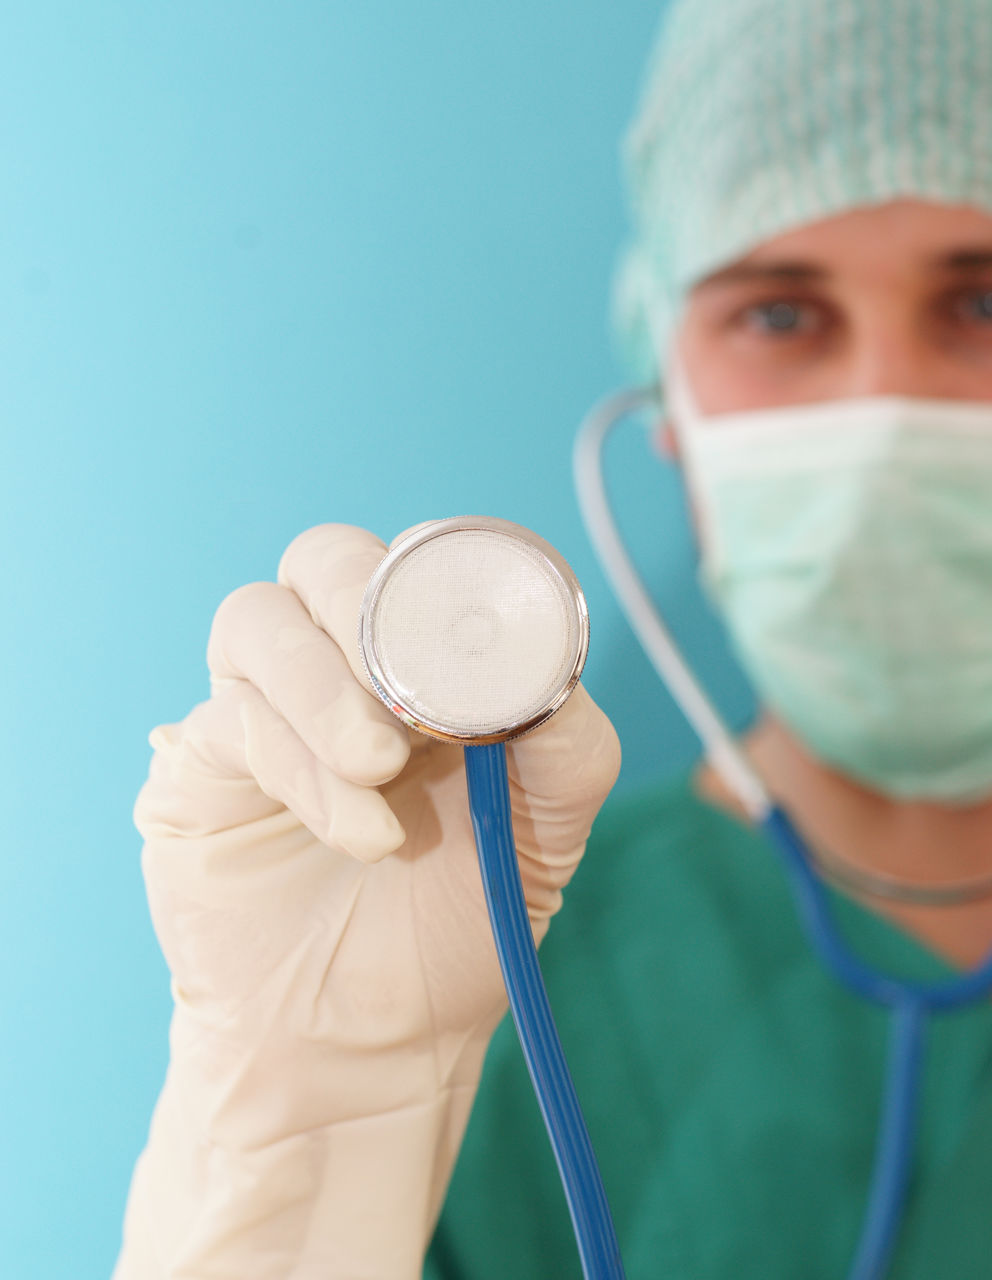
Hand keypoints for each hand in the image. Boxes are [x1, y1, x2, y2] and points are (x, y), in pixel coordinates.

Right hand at [116, 522, 620, 1277]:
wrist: (377, 1040)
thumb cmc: (464, 918)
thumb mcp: (547, 827)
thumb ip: (562, 735)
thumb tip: (540, 663)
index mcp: (421, 660)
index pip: (416, 563)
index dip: (443, 578)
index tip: (479, 645)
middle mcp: (336, 665)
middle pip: (324, 558)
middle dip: (367, 610)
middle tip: (415, 702)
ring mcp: (261, 706)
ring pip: (256, 619)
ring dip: (325, 689)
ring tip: (381, 770)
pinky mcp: (200, 764)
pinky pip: (232, 720)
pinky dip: (303, 768)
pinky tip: (362, 834)